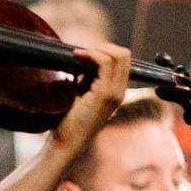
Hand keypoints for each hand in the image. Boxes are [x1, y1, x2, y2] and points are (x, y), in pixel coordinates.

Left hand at [50, 43, 132, 159]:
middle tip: (81, 53)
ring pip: (117, 55)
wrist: (66, 143)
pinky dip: (91, 54)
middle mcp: (120, 90)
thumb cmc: (69, 121)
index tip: (84, 54)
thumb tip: (85, 58)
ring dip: (96, 50)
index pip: (122, 59)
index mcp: (117, 90)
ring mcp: (115, 91)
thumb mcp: (82, 94)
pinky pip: (105, 62)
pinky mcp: (105, 93)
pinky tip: (76, 57)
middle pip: (124, 54)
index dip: (105, 50)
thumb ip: (89, 78)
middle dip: (102, 47)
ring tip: (77, 55)